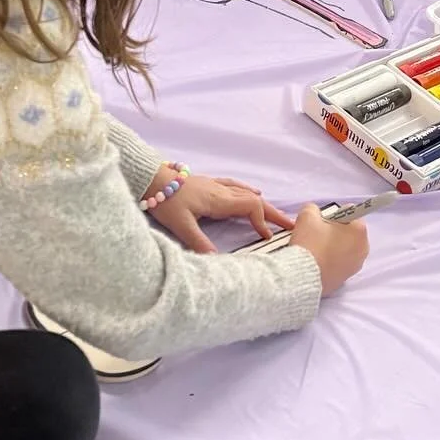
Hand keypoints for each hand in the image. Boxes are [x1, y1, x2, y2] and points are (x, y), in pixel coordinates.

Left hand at [148, 168, 280, 254]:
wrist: (149, 177)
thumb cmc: (165, 200)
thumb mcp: (180, 225)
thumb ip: (199, 243)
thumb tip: (217, 262)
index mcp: (219, 200)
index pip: (251, 207)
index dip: (262, 221)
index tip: (266, 237)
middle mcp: (222, 190)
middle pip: (254, 200)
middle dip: (273, 213)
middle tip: (290, 225)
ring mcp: (216, 185)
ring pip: (246, 193)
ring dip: (263, 204)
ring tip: (275, 214)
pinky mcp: (208, 184)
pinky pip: (236, 186)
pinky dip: (248, 192)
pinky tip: (252, 191)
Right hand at [287, 202, 369, 295]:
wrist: (302, 277)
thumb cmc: (310, 243)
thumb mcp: (307, 216)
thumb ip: (313, 209)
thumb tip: (314, 213)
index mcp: (360, 230)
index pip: (349, 213)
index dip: (333, 214)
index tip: (321, 220)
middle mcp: (363, 248)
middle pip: (348, 232)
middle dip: (334, 231)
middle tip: (316, 234)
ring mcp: (355, 266)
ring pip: (343, 248)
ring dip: (332, 246)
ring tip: (315, 249)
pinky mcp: (345, 279)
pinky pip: (338, 263)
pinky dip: (330, 261)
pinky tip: (316, 261)